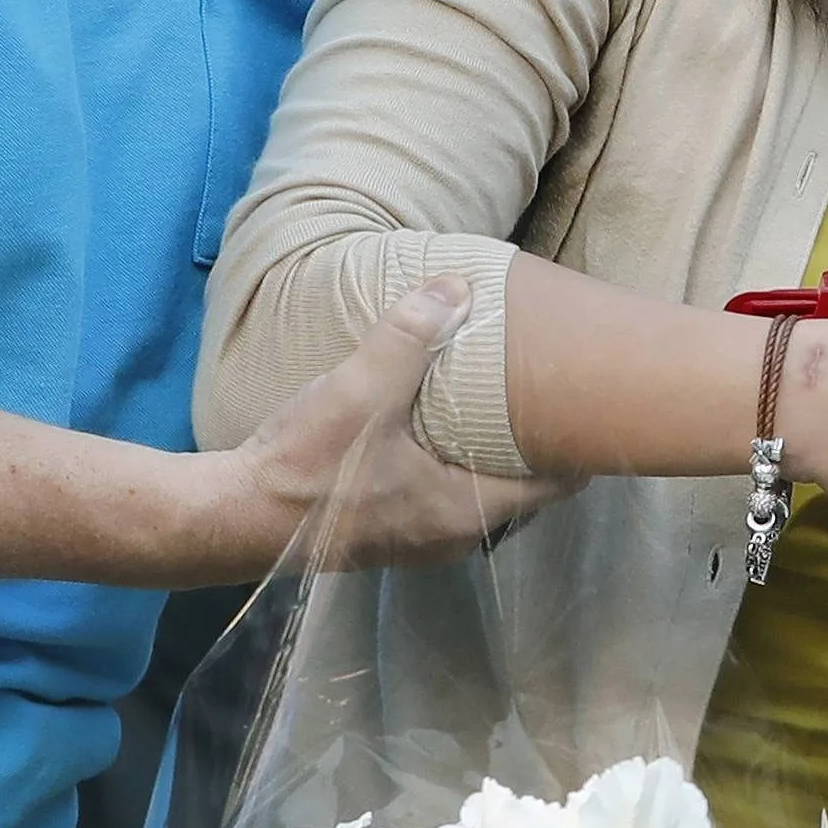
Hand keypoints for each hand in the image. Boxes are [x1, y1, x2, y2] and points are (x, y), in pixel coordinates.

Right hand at [219, 281, 565, 576]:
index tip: (593, 405)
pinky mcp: (389, 534)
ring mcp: (421, 541)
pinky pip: (450, 500)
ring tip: (506, 409)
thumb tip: (455, 285)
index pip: (556, 485)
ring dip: (498, 459)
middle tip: (554, 396)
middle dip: (541, 448)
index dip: (581, 448)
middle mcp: (454, 536)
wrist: (234, 519)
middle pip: (526, 492)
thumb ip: (409, 338)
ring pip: (486, 498)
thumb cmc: (305, 467)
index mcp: (466, 510)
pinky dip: (462, 468)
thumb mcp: (360, 392)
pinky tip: (445, 433)